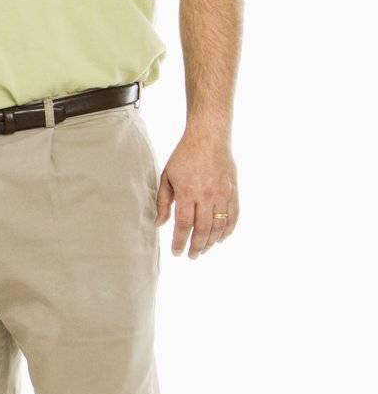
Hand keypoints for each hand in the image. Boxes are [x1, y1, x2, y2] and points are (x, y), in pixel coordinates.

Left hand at [156, 129, 237, 257]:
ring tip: (204, 250)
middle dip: (197, 246)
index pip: (183, 224)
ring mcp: (223, 194)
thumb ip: (163, 201)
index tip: (176, 253)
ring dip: (212, 241)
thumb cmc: (184, 156)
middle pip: (203, 229)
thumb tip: (159, 224)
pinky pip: (234, 216)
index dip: (179, 241)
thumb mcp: (167, 176)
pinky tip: (221, 239)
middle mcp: (207, 195)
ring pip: (219, 225)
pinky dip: (228, 230)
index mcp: (187, 192)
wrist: (209, 137)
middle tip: (192, 257)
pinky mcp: (233, 191)